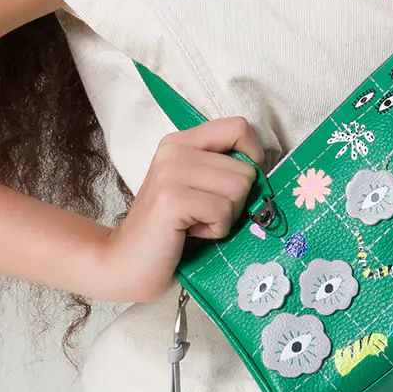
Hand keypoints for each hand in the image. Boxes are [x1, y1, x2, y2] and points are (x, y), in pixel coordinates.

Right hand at [97, 116, 263, 302]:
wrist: (126, 263)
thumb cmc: (171, 232)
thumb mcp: (199, 190)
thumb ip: (224, 172)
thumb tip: (266, 172)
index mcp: (182, 142)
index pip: (239, 128)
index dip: (253, 158)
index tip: (237, 187)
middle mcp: (175, 149)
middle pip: (246, 169)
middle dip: (236, 201)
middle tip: (204, 216)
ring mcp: (171, 172)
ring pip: (239, 189)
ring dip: (226, 217)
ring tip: (195, 224)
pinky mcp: (171, 199)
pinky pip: (223, 211)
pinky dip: (215, 230)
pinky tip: (189, 233)